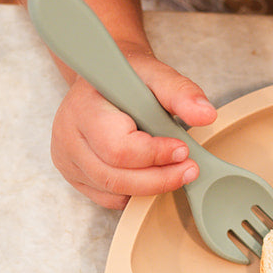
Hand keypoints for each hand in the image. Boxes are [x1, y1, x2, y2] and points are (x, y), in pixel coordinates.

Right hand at [50, 48, 217, 208]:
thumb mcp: (156, 74)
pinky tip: (150, 175)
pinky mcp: (73, 174)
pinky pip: (108, 198)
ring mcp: (67, 158)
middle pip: (115, 177)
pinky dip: (134, 192)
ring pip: (112, 191)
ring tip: (176, 172)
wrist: (104, 78)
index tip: (182, 150)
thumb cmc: (127, 76)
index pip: (118, 148)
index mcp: (83, 108)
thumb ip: (181, 92)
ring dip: (150, 187)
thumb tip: (206, 114)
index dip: (155, 155)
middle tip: (188, 170)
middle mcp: (68, 136)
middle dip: (159, 178)